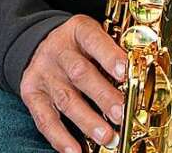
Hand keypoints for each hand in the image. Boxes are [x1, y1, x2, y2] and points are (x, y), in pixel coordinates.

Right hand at [20, 15, 125, 152]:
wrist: (39, 43)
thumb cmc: (78, 44)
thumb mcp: (93, 35)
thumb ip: (112, 52)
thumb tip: (139, 77)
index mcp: (78, 30)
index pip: (93, 40)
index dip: (109, 56)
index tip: (126, 72)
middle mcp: (58, 50)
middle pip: (80, 73)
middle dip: (103, 96)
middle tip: (121, 114)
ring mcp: (44, 73)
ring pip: (66, 99)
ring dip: (87, 121)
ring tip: (107, 137)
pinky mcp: (32, 94)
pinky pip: (44, 118)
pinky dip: (60, 137)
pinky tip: (75, 151)